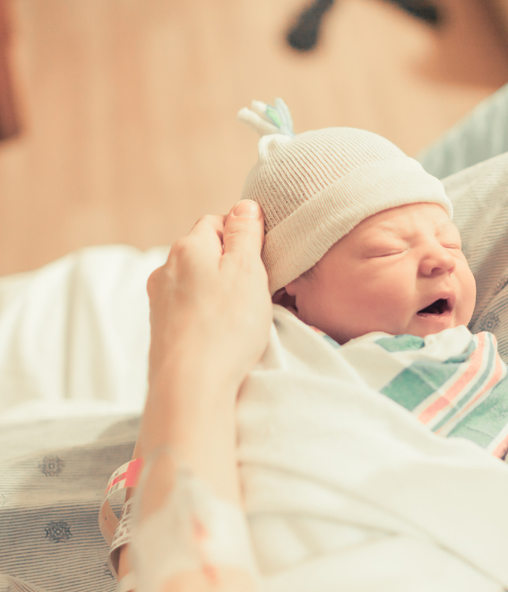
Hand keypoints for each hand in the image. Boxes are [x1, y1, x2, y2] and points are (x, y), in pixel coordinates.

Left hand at [146, 200, 271, 402]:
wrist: (191, 385)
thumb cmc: (225, 326)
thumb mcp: (247, 270)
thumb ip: (246, 234)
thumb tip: (245, 206)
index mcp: (188, 247)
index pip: (217, 222)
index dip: (242, 236)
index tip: (261, 259)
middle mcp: (166, 269)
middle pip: (204, 253)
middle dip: (229, 265)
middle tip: (256, 289)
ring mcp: (160, 301)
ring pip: (196, 282)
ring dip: (218, 291)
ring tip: (240, 316)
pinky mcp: (162, 330)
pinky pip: (190, 309)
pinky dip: (207, 315)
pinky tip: (222, 334)